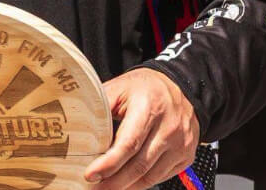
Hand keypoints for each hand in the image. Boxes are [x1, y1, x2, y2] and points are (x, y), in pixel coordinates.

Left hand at [83, 68, 199, 189]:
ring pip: (150, 176)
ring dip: (127, 186)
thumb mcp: (120, 87)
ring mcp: (181, 144)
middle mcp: (169, 127)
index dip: (109, 163)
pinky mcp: (186, 156)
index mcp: (149, 106)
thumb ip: (101, 104)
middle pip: (139, 165)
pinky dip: (142, 183)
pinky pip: (161, 177)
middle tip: (94, 187)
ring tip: (107, 187)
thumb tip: (79, 124)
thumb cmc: (146, 88)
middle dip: (114, 182)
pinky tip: (127, 183)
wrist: (180, 86)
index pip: (128, 143)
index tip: (90, 175)